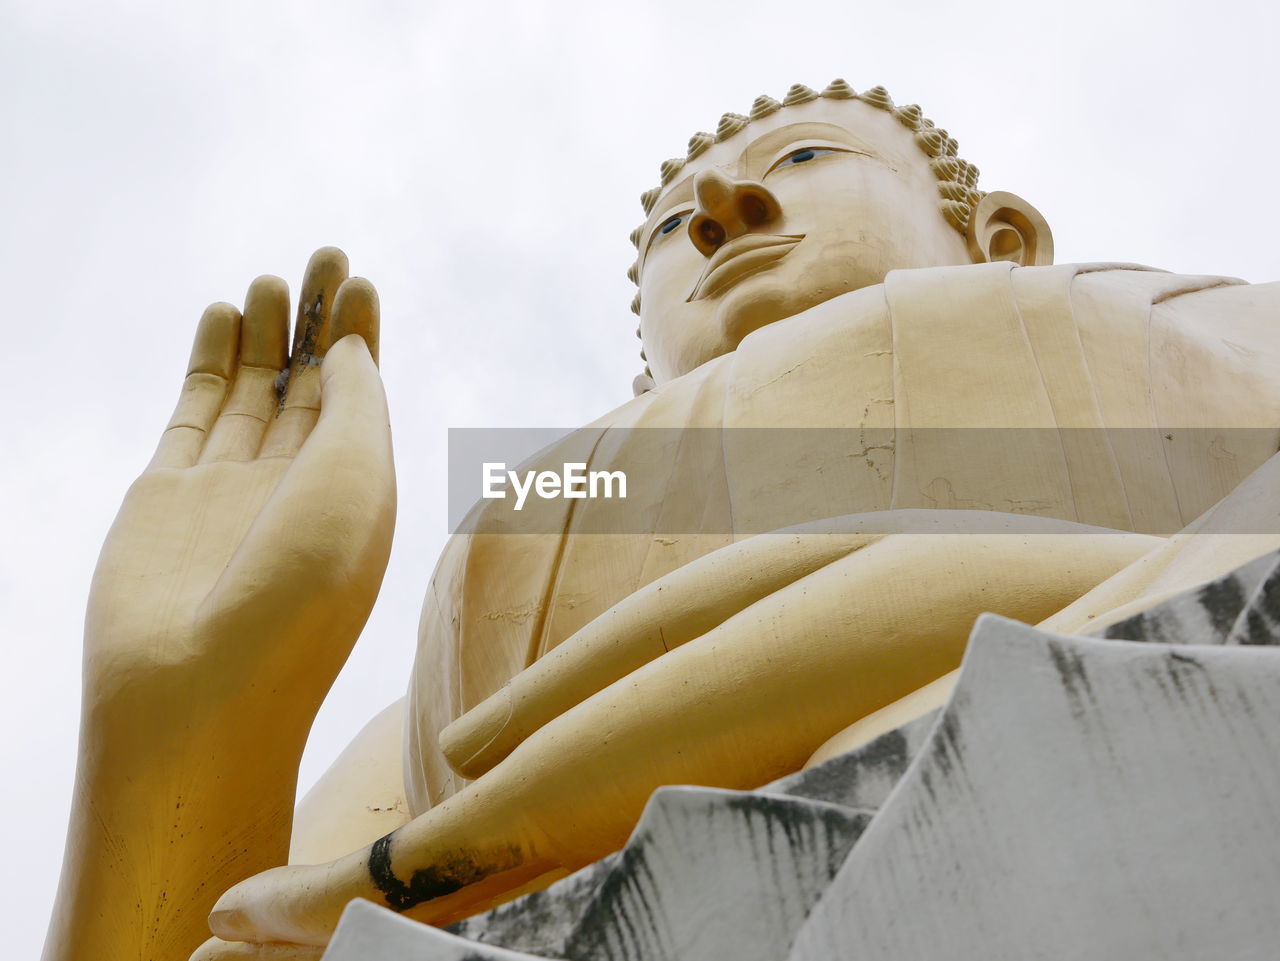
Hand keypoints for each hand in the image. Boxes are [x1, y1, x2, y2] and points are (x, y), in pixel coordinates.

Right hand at [84, 247, 394, 743]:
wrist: (198, 690)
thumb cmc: (299, 591)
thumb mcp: (354, 481)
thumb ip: (353, 406)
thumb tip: (350, 350)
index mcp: (356, 493)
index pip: (362, 397)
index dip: (363, 337)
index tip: (361, 280)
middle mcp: (297, 489)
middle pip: (310, 386)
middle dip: (319, 320)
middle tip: (324, 254)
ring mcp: (231, 489)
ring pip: (253, 391)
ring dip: (266, 332)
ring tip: (274, 280)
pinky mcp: (168, 491)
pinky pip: (195, 410)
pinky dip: (211, 361)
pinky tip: (223, 314)